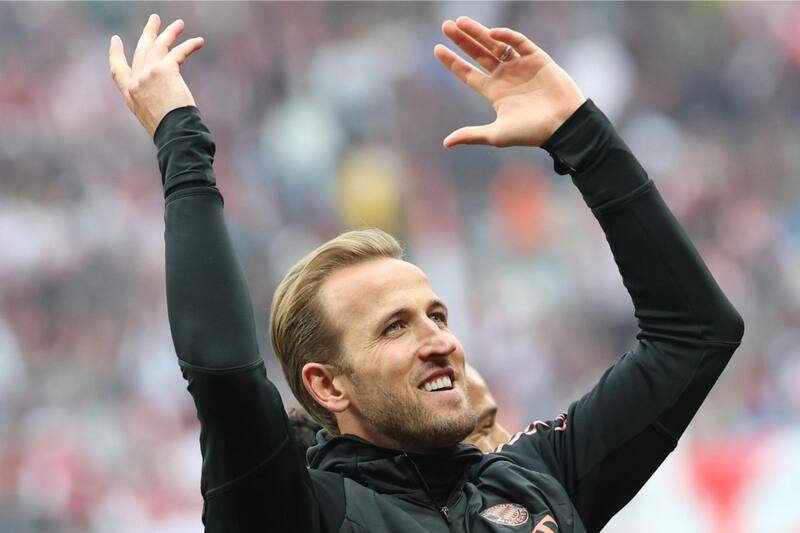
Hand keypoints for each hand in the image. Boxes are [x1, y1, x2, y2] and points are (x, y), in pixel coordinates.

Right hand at [109, 14, 204, 136]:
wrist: (174, 134)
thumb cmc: (168, 132)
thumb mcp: (150, 116)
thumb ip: (149, 101)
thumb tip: (162, 98)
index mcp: (129, 94)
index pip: (117, 70)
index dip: (115, 54)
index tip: (115, 40)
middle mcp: (136, 81)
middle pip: (141, 50)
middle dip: (149, 33)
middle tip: (155, 19)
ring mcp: (148, 74)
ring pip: (159, 46)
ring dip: (170, 32)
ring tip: (180, 23)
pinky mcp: (164, 70)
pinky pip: (178, 52)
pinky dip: (190, 45)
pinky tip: (199, 41)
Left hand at [435, 17, 585, 148]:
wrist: (563, 126)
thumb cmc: (531, 133)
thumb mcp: (496, 135)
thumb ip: (472, 135)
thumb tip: (446, 143)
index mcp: (494, 92)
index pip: (468, 73)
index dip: (453, 62)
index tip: (437, 49)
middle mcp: (505, 76)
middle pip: (479, 54)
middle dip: (463, 40)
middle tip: (446, 26)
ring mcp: (521, 66)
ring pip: (495, 45)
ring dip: (479, 33)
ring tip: (460, 21)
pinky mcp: (538, 59)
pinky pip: (520, 43)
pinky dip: (507, 37)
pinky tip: (492, 33)